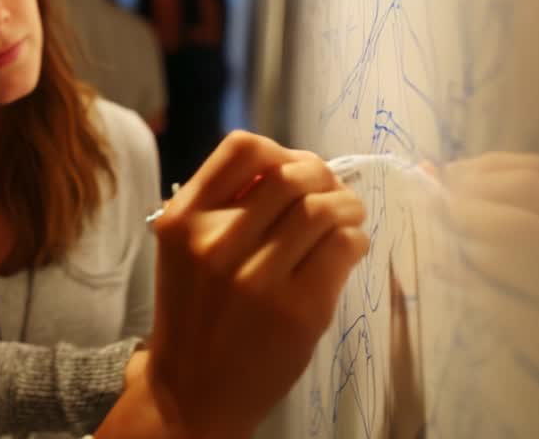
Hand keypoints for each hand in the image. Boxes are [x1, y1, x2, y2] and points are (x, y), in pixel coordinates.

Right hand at [144, 131, 368, 437]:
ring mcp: (257, 277)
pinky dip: (354, 240)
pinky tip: (346, 250)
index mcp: (183, 220)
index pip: (243, 148)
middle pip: (292, 175)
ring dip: (347, 206)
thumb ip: (221, 207)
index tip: (290, 171)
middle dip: (323, 177)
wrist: (192, 391)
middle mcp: (215, 242)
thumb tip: (292, 166)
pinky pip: (342, 248)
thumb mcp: (185, 250)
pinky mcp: (298, 309)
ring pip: (323, 208)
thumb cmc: (194, 313)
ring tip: (347, 218)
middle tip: (331, 194)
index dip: (279, 151)